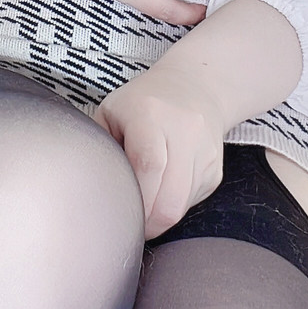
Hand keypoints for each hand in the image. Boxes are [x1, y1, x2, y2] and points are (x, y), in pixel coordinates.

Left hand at [91, 64, 225, 238]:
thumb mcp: (112, 111)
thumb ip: (101, 147)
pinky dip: (173, 205)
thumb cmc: (143, 102)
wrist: (195, 86)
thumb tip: (92, 190)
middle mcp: (185, 131)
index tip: (120, 213)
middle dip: (147, 222)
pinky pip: (191, 203)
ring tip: (144, 200)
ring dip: (159, 216)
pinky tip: (163, 187)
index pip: (148, 165)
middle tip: (129, 222)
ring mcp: (205, 152)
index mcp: (151, 114)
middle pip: (170, 199)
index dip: (135, 199)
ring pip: (181, 207)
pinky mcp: (215, 170)